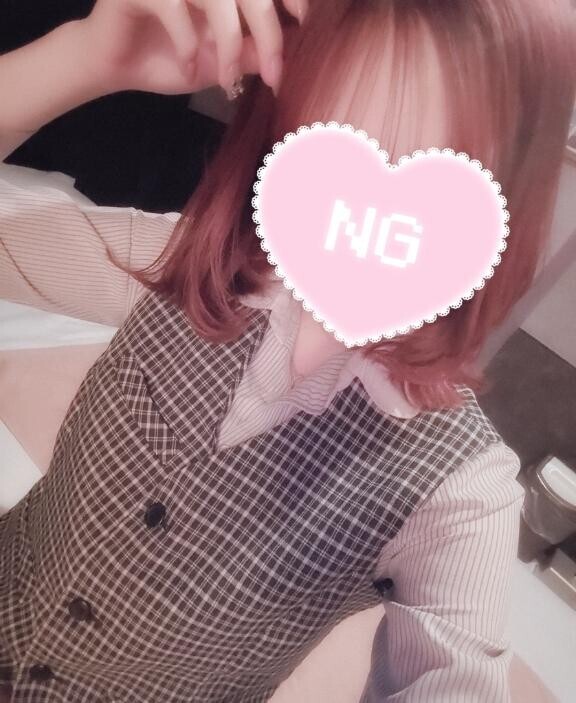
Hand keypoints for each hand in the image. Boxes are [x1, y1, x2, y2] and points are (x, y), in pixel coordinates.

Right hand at [82, 0, 306, 96]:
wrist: (116, 67)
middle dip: (268, 32)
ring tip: (225, 80)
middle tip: (274, 74)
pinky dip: (188, 42)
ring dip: (229, 44)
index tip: (302, 21)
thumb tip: (289, 46)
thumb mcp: (221, 60)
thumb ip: (251, 49)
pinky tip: (187, 67)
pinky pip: (174, 7)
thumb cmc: (169, 59)